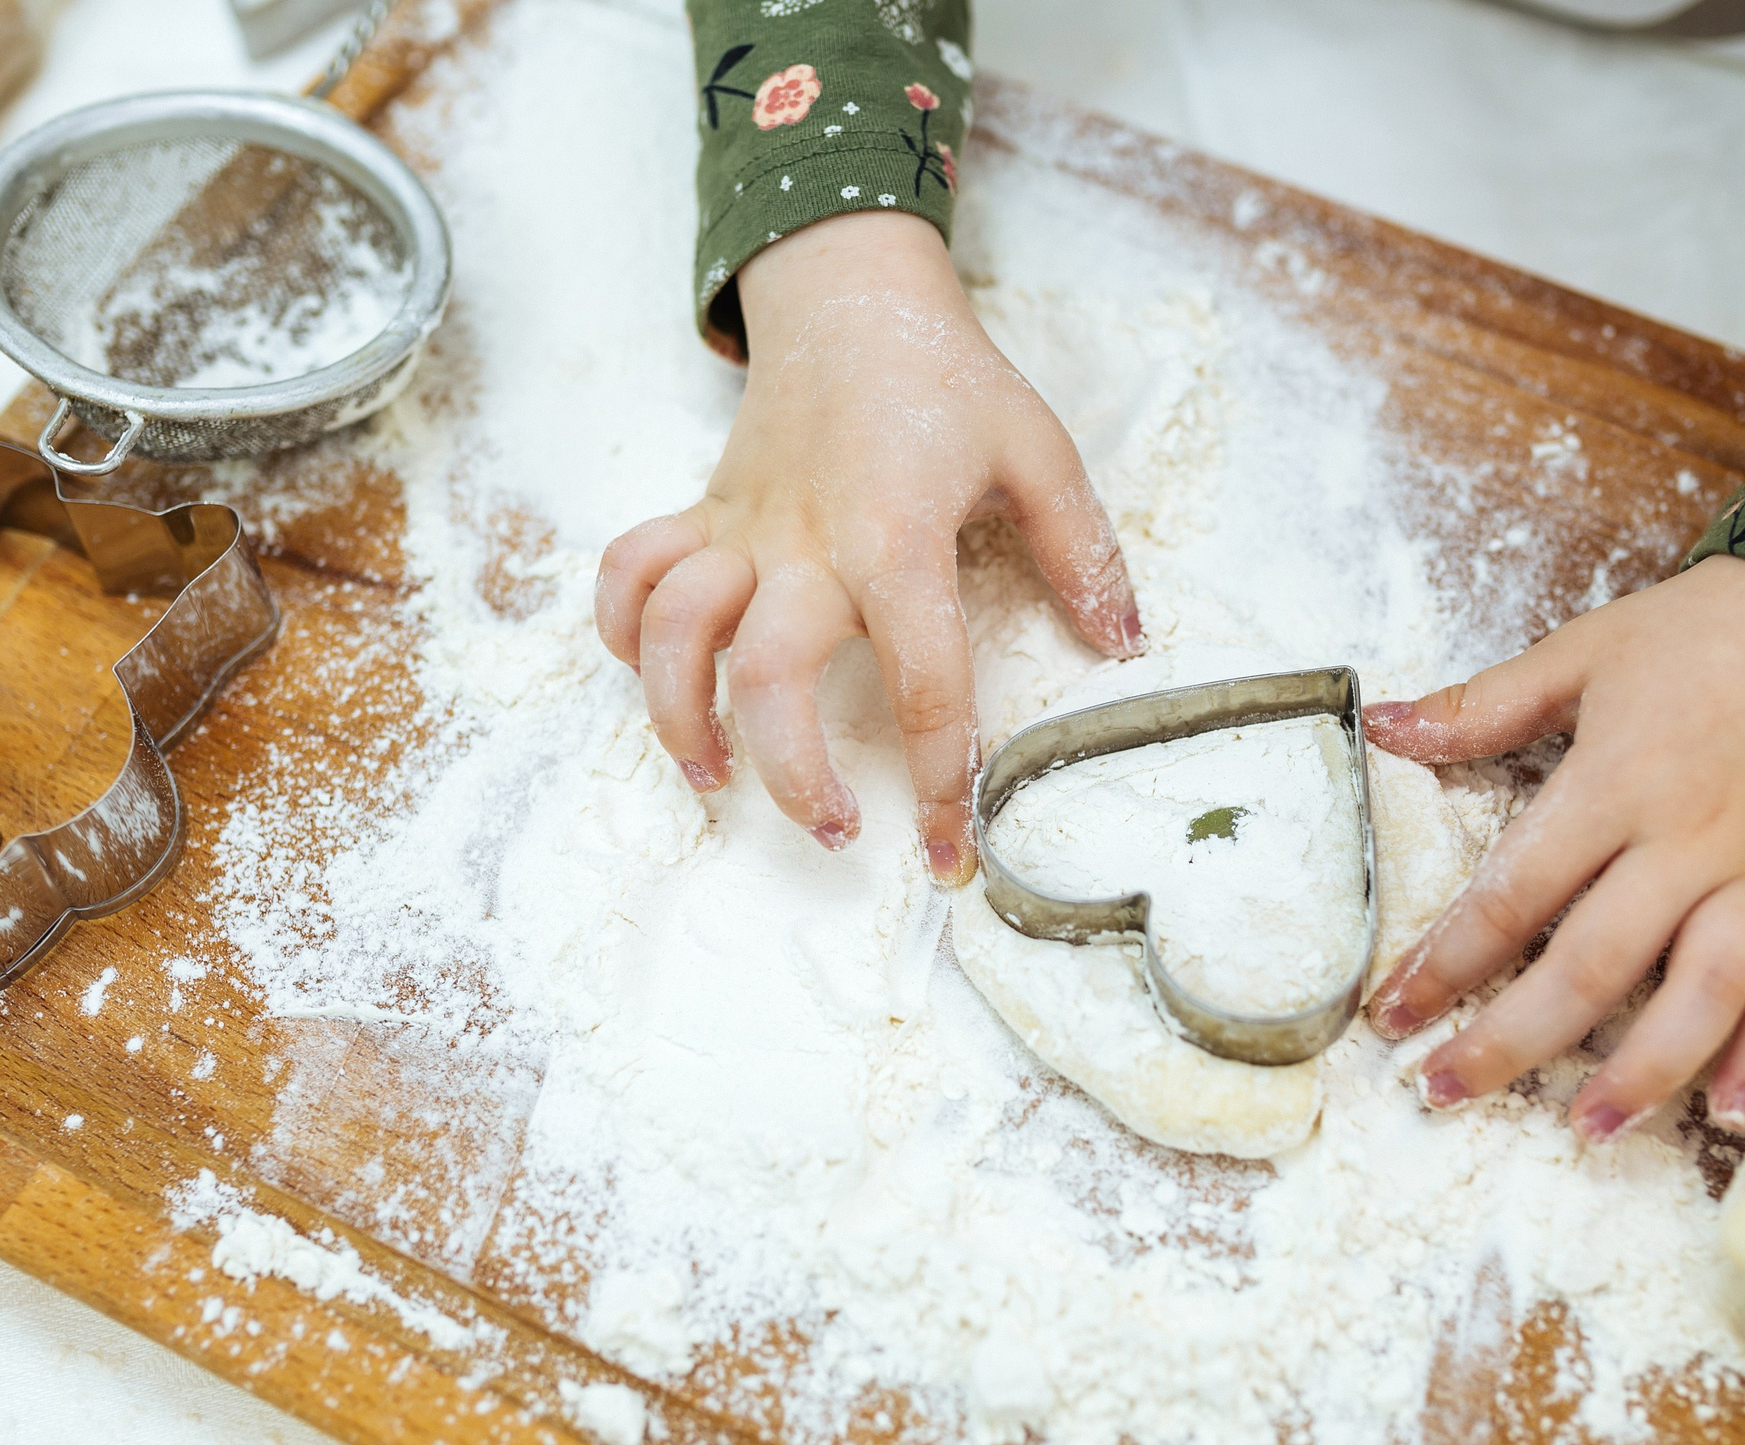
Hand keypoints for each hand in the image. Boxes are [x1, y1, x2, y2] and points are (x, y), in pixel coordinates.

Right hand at [597, 212, 1142, 879]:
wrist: (852, 295)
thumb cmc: (949, 381)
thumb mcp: (1038, 451)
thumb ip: (1083, 552)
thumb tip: (1124, 646)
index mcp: (896, 535)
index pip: (921, 678)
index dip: (939, 775)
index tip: (951, 848)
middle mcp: (804, 540)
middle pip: (766, 675)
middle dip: (792, 773)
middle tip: (837, 831)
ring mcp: (741, 529)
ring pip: (674, 631)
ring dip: (679, 716)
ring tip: (717, 779)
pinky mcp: (701, 515)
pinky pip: (629, 573)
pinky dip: (621, 631)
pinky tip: (662, 683)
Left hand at [1362, 555, 1744, 1135]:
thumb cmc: (1697, 632)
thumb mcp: (1579, 652)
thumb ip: (1477, 706)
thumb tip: (1380, 726)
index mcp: (1615, 783)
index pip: (1513, 895)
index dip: (1446, 964)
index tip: (1391, 1016)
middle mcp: (1687, 841)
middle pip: (1592, 966)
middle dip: (1513, 1041)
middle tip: (1444, 1092)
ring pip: (1703, 993)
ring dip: (1646, 1070)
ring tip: (1589, 1126)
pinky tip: (1733, 1110)